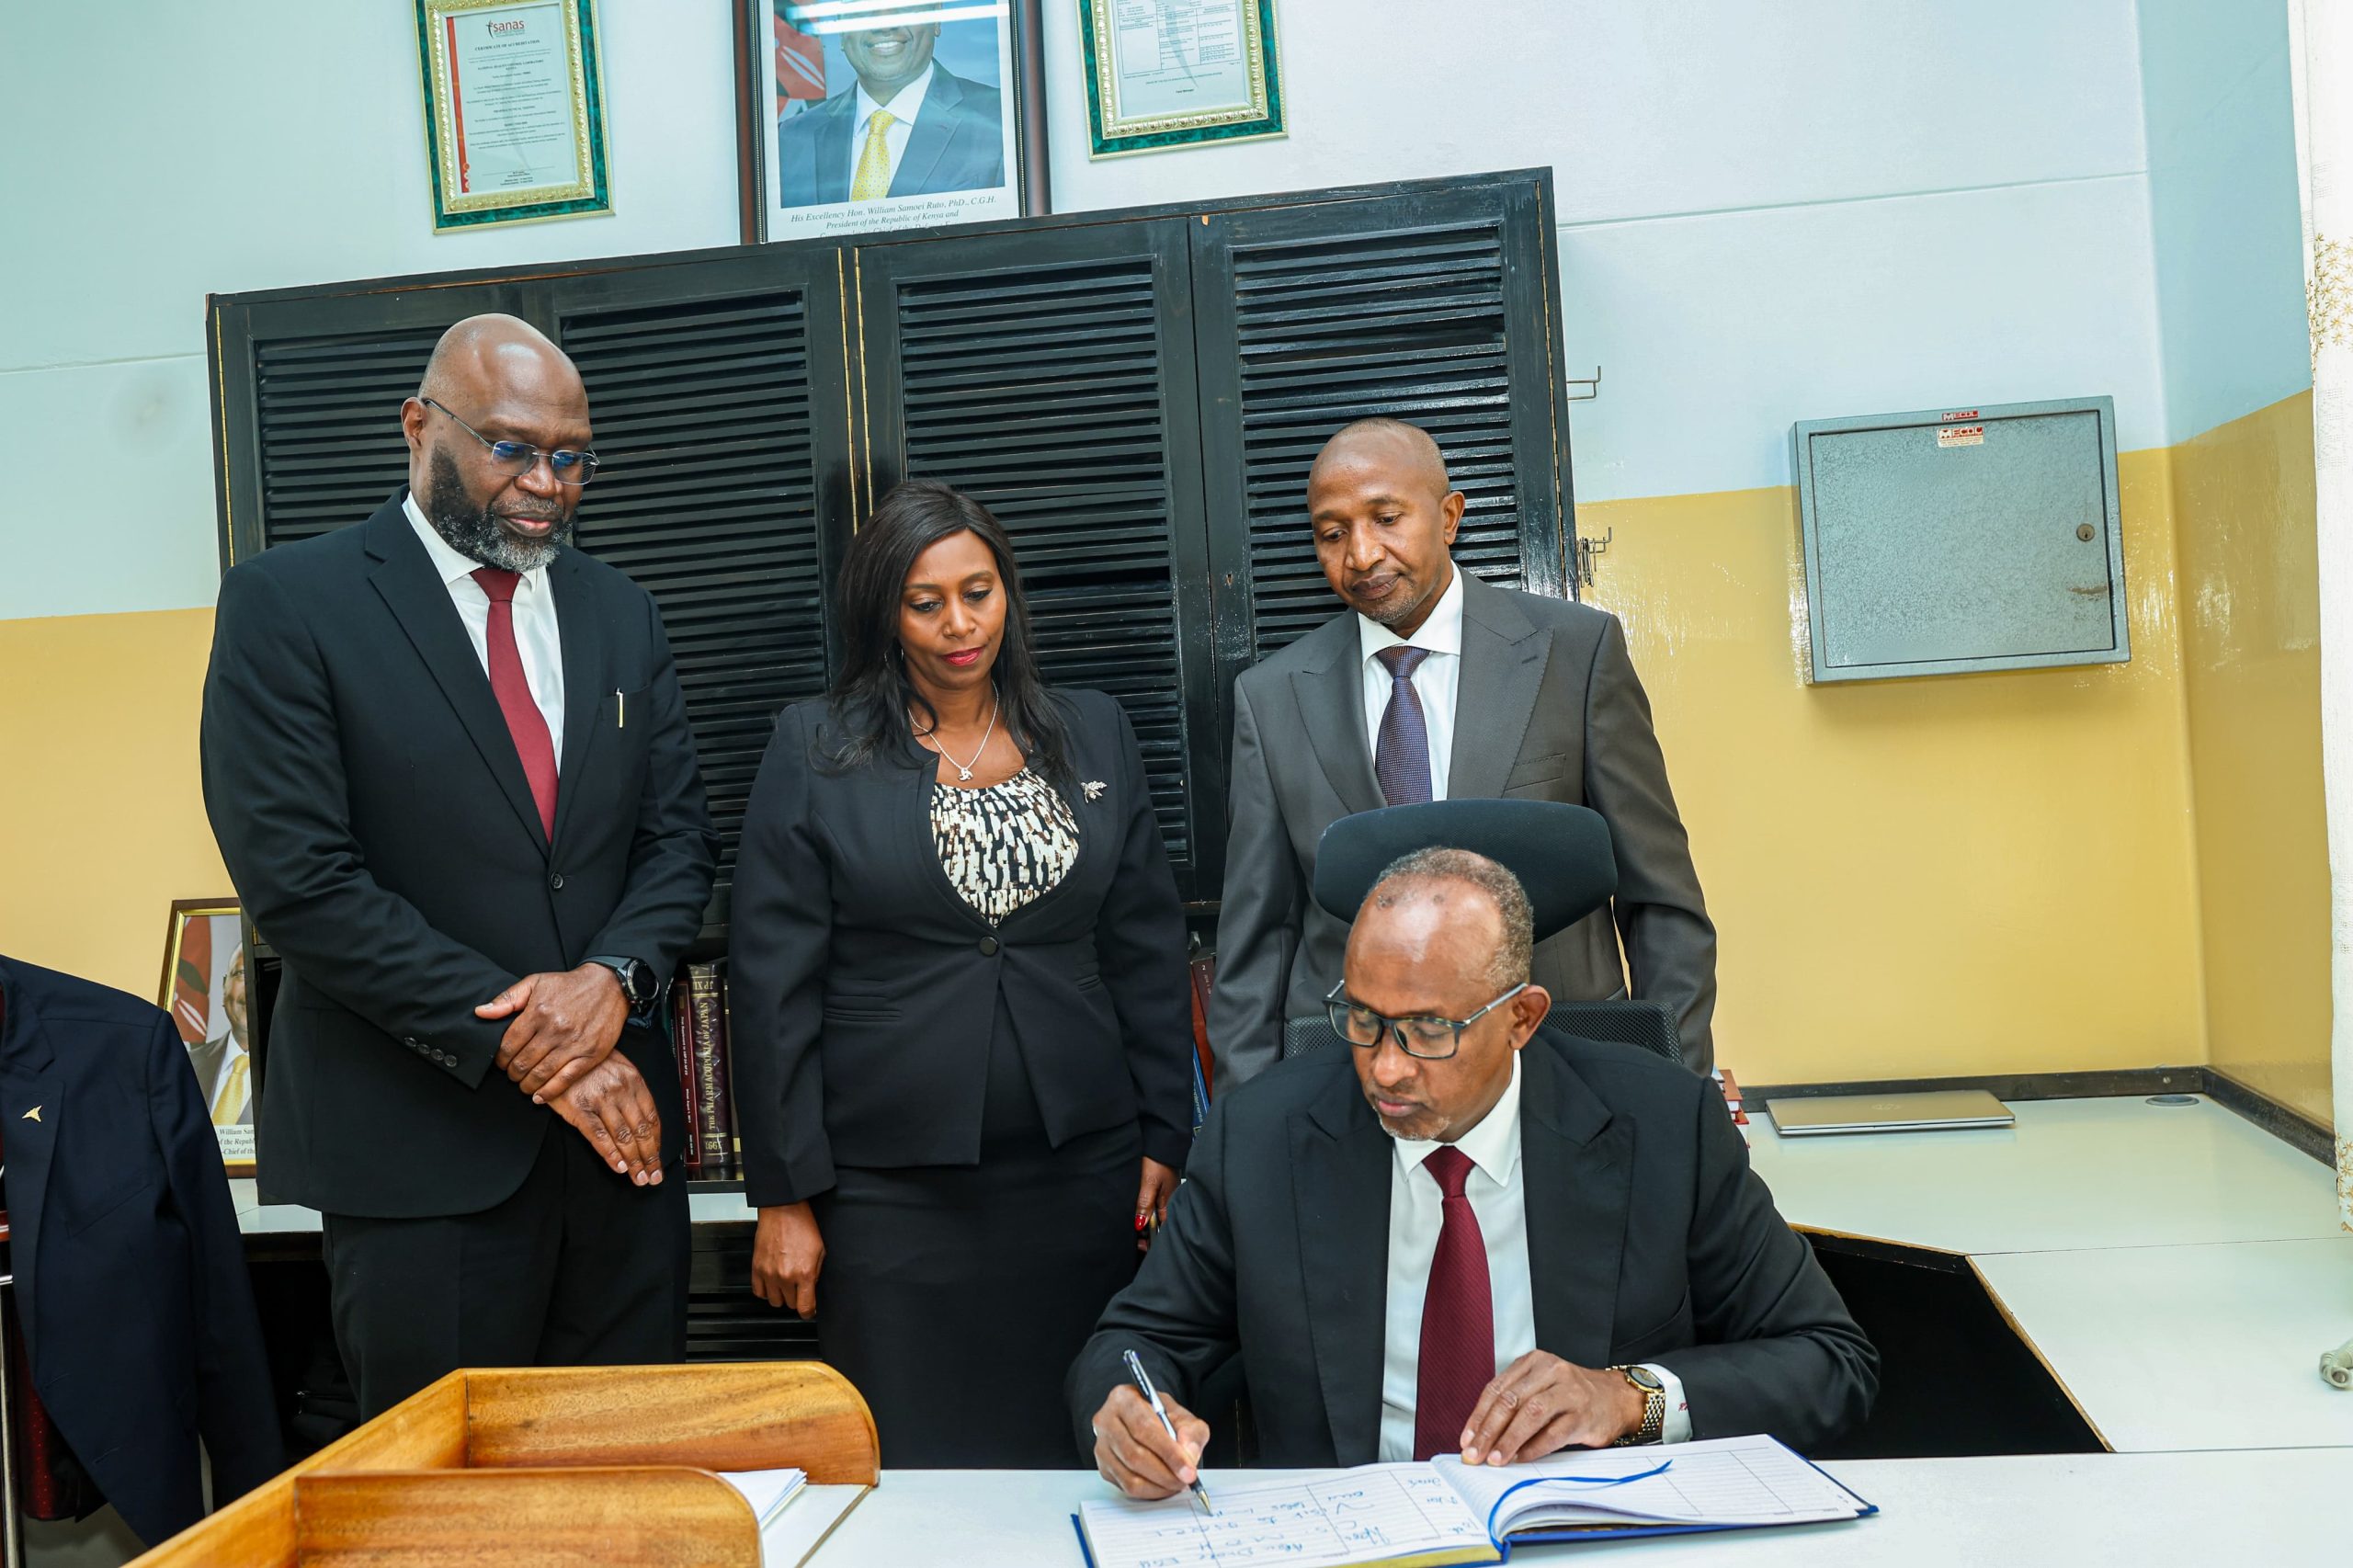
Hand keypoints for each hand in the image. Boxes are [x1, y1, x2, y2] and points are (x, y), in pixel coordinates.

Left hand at [478, 964, 628, 1101]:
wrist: (609, 985)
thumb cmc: (570, 985)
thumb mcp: (535, 982)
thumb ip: (507, 999)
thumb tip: (481, 1012)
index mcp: (537, 1012)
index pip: (508, 1045)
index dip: (500, 1059)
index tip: (502, 1063)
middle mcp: (554, 1029)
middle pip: (522, 1063)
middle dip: (512, 1074)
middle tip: (513, 1075)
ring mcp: (573, 1043)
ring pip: (541, 1074)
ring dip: (527, 1085)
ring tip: (525, 1086)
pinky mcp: (590, 1054)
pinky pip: (565, 1079)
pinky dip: (549, 1092)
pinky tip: (540, 1096)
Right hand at [547, 1055, 664, 1185]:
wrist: (556, 1050)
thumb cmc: (587, 1061)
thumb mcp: (616, 1067)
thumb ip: (631, 1090)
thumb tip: (644, 1120)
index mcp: (633, 1080)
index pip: (652, 1117)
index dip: (657, 1142)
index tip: (658, 1158)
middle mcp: (620, 1090)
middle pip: (641, 1130)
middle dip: (649, 1158)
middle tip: (653, 1177)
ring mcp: (600, 1100)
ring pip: (623, 1136)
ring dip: (634, 1161)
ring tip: (639, 1178)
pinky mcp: (579, 1109)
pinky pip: (599, 1136)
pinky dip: (611, 1154)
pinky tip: (619, 1167)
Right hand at [751, 1203, 824, 1317]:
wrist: (783, 1210)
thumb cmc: (803, 1225)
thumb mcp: (820, 1250)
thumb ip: (817, 1272)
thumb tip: (812, 1288)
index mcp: (804, 1273)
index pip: (805, 1307)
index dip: (809, 1312)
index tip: (809, 1310)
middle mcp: (785, 1276)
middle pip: (790, 1305)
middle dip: (797, 1298)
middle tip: (799, 1286)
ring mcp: (769, 1274)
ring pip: (774, 1301)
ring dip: (781, 1295)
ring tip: (786, 1283)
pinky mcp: (756, 1268)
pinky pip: (758, 1292)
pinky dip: (766, 1290)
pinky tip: (772, 1282)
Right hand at [1091, 1385, 1208, 1500]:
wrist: (1145, 1422)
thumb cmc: (1161, 1417)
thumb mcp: (1182, 1416)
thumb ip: (1190, 1431)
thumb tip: (1189, 1454)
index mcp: (1124, 1399)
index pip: (1145, 1428)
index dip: (1169, 1453)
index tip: (1188, 1470)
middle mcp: (1106, 1421)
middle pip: (1135, 1455)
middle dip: (1166, 1473)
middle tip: (1186, 1480)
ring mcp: (1102, 1446)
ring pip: (1130, 1475)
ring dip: (1159, 1485)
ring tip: (1178, 1483)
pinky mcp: (1103, 1467)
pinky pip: (1126, 1487)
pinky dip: (1150, 1491)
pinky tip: (1164, 1486)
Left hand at [1134, 1157, 1177, 1252]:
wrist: (1161, 1140)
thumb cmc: (1158, 1161)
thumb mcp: (1149, 1184)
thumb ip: (1145, 1204)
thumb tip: (1140, 1225)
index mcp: (1169, 1203)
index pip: (1163, 1228)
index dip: (1153, 1239)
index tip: (1140, 1246)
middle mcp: (1170, 1201)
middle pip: (1160, 1224)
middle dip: (1148, 1233)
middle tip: (1135, 1241)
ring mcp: (1166, 1194)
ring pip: (1156, 1215)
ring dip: (1146, 1222)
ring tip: (1135, 1229)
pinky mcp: (1161, 1188)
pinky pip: (1154, 1205)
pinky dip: (1147, 1211)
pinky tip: (1139, 1213)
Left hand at [1458, 1351, 1643, 1465]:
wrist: (1615, 1399)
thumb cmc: (1570, 1396)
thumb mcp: (1540, 1387)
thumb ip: (1514, 1403)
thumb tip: (1481, 1437)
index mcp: (1534, 1362)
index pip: (1497, 1388)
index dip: (1478, 1416)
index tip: (1467, 1439)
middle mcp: (1551, 1371)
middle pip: (1511, 1401)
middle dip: (1489, 1431)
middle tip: (1476, 1454)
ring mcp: (1569, 1391)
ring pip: (1531, 1414)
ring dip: (1509, 1440)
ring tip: (1496, 1459)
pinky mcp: (1584, 1414)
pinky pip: (1554, 1433)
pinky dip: (1535, 1448)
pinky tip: (1522, 1458)